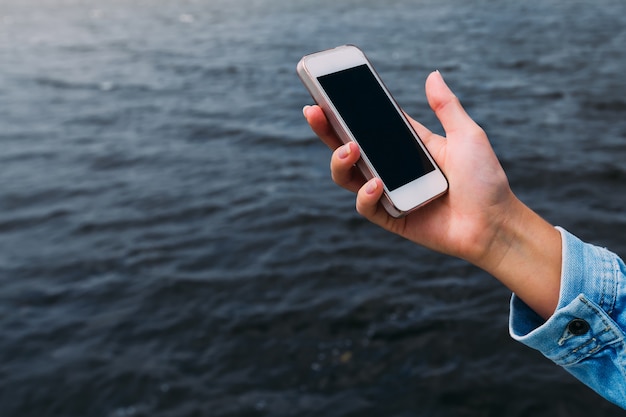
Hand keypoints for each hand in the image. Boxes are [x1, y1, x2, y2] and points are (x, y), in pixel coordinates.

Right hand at [303, 71, 560, 318]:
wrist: (495, 223)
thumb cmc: (485, 180)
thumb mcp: (467, 135)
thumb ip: (446, 107)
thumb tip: (433, 75)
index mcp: (406, 146)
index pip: (368, 125)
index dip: (345, 111)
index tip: (326, 94)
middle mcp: (392, 168)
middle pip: (348, 147)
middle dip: (327, 131)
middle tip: (314, 112)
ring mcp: (388, 193)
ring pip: (348, 177)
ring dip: (340, 162)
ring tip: (350, 149)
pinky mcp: (390, 217)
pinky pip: (366, 205)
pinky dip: (365, 194)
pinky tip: (377, 184)